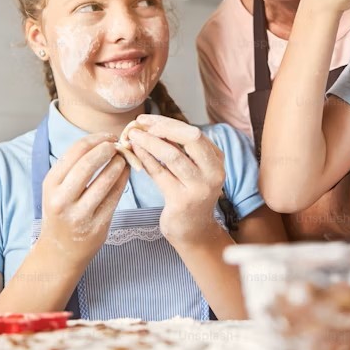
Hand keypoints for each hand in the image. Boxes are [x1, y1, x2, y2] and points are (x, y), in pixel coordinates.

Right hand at [39, 133, 128, 260]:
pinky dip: (123, 181)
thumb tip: (103, 142)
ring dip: (119, 165)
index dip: (96, 139)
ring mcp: (79, 215)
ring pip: (105, 181)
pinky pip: (115, 198)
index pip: (75, 151)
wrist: (59, 252)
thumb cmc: (61, 213)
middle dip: (107, 149)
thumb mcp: (56, 189)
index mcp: (50, 184)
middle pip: (88, 164)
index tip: (109, 137)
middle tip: (118, 146)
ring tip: (124, 159)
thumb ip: (74, 167)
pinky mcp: (96, 227)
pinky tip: (126, 174)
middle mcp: (62, 199)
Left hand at [127, 114, 225, 243]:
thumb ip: (181, 150)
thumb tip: (150, 125)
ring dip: (150, 142)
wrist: (192, 231)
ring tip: (133, 135)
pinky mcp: (182, 201)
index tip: (148, 119)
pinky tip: (135, 151)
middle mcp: (213, 173)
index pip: (194, 133)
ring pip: (173, 155)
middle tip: (140, 124)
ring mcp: (199, 188)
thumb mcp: (193, 170)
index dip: (169, 123)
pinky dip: (145, 159)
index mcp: (217, 160)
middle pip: (190, 138)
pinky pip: (160, 173)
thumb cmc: (189, 195)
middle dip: (162, 127)